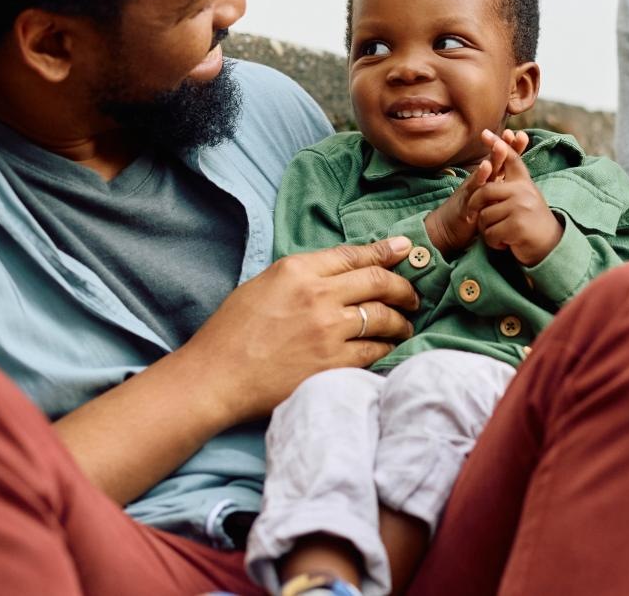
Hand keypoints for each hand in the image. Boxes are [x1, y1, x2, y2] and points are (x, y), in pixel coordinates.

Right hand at [177, 238, 420, 422]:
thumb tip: (344, 270)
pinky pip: (375, 351)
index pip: (355, 255)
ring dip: (400, 321)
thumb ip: (304, 273)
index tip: (405, 250)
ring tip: (404, 325)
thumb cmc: (232, 332)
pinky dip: (386, 347)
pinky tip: (388, 348)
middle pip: (379, 282)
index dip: (386, 251)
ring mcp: (328, 330)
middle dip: (404, 288)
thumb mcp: (264, 284)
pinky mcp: (333, 363)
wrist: (215, 377)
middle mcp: (318, 295)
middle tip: (412, 296)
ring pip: (383, 317)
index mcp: (298, 270)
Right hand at [424, 128, 531, 249]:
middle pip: (495, 160)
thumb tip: (520, 179)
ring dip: (493, 158)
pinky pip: (474, 188)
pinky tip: (485, 167)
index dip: (512, 149)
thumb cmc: (472, 212)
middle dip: (503, 146)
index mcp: (491, 179)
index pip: (504, 162)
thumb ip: (502, 187)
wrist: (447, 228)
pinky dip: (480, 177)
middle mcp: (481, 180)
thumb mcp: (491, 198)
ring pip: (485, 171)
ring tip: (501, 146)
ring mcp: (473, 188)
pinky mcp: (466, 200)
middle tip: (512, 133)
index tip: (523, 135)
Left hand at [469, 128, 561, 265]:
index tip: (485, 133)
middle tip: (473, 217)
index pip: (510, 160)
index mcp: (524, 183)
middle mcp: (524, 192)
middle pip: (485, 192)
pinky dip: (494, 243)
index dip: (498, 146)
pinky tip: (506, 243)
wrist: (550, 247)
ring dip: (488, 230)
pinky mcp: (517, 227)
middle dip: (475, 207)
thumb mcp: (525, 197)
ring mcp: (521, 208)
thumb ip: (512, 183)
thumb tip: (495, 160)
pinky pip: (490, 234)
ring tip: (502, 234)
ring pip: (485, 216)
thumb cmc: (531, 222)